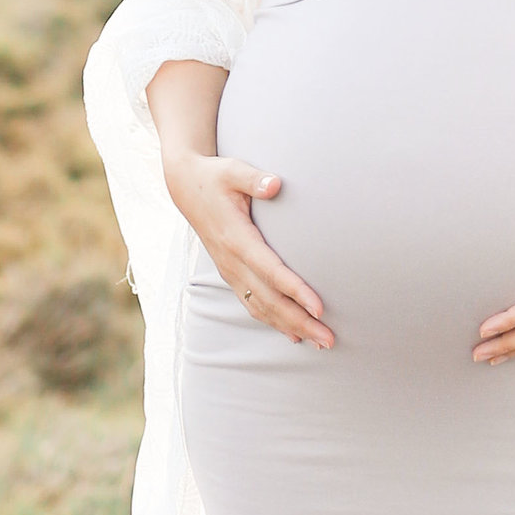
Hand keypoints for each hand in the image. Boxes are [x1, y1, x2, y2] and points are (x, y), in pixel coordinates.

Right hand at [167, 151, 334, 348]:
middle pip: (269, 300)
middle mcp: (232, 262)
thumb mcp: (232, 170)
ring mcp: (230, 271)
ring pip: (261, 308)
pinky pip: (253, 304)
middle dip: (300, 322)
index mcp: (236, 239)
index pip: (270, 271)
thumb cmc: (214, 177)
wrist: (185, 187)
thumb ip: (254, 178)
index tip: (319, 308)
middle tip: (330, 339)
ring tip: (320, 343)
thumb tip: (275, 185)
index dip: (295, 291)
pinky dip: (274, 322)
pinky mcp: (231, 274)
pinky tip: (294, 335)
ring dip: (290, 328)